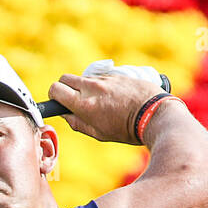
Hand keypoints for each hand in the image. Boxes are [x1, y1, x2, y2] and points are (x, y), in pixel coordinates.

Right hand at [48, 71, 167, 144]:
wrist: (153, 114)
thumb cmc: (126, 129)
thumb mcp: (98, 133)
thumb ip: (77, 123)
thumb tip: (65, 114)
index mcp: (84, 104)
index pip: (56, 89)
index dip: (53, 96)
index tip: (58, 102)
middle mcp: (92, 88)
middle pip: (65, 78)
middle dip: (64, 88)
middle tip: (72, 100)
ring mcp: (105, 79)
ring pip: (84, 78)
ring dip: (84, 88)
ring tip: (98, 102)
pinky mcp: (117, 74)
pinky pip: (101, 78)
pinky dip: (101, 86)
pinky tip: (113, 97)